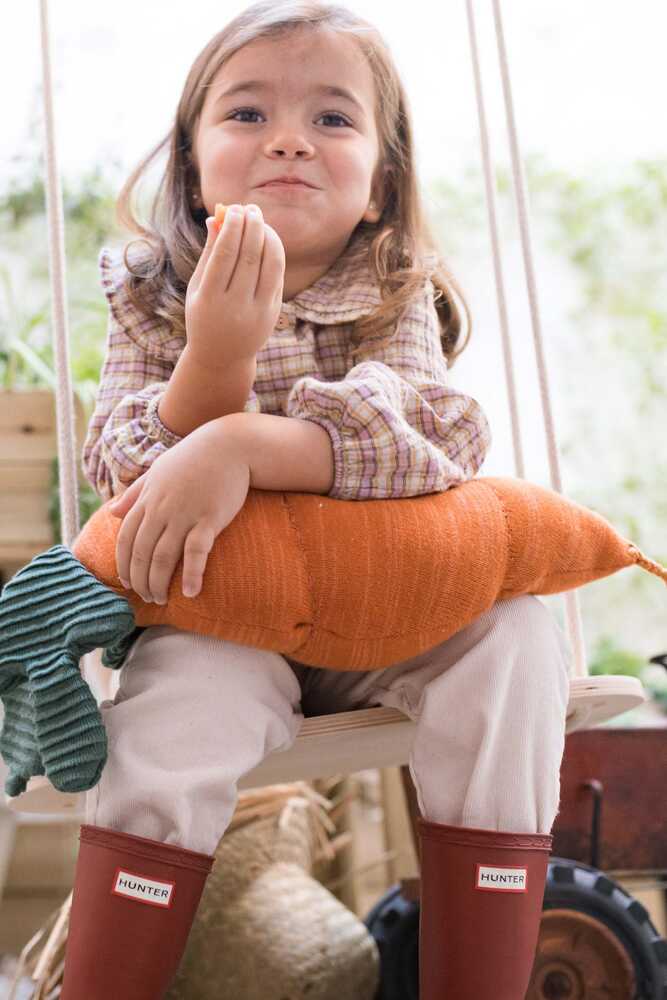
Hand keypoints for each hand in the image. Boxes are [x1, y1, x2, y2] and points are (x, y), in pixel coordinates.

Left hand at [107, 422, 249, 602]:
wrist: (228, 446)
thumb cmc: (192, 458)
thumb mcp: (157, 471)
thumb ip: (134, 493)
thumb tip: (112, 512)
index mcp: (146, 500)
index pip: (125, 540)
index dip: (124, 566)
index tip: (129, 584)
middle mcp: (161, 509)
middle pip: (141, 554)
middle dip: (141, 581)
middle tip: (148, 598)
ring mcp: (184, 514)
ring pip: (163, 557)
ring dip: (159, 583)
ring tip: (162, 600)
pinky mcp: (209, 519)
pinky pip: (196, 552)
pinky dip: (192, 574)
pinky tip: (191, 593)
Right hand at [185, 203, 284, 369]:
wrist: (222, 357)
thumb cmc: (204, 315)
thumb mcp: (197, 288)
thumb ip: (208, 254)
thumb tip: (217, 219)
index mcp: (209, 300)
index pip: (224, 256)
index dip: (231, 229)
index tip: (234, 209)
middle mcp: (235, 307)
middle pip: (249, 257)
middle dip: (252, 227)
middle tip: (251, 208)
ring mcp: (257, 312)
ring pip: (269, 265)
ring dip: (267, 237)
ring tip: (260, 220)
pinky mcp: (272, 313)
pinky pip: (276, 276)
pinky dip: (274, 253)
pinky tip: (268, 238)